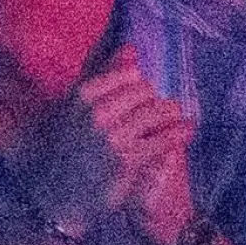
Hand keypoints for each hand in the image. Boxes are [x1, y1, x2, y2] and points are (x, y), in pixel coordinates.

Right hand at [8, 46, 192, 239]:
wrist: (59, 197)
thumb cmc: (68, 150)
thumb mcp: (77, 109)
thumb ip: (104, 75)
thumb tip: (131, 48)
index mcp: (82, 96)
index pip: (129, 74)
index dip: (138, 86)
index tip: (138, 100)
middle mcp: (97, 112)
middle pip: (147, 91)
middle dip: (154, 102)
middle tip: (155, 115)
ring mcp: (114, 136)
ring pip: (159, 111)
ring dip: (171, 116)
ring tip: (174, 121)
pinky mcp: (129, 159)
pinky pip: (166, 138)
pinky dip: (180, 133)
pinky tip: (186, 131)